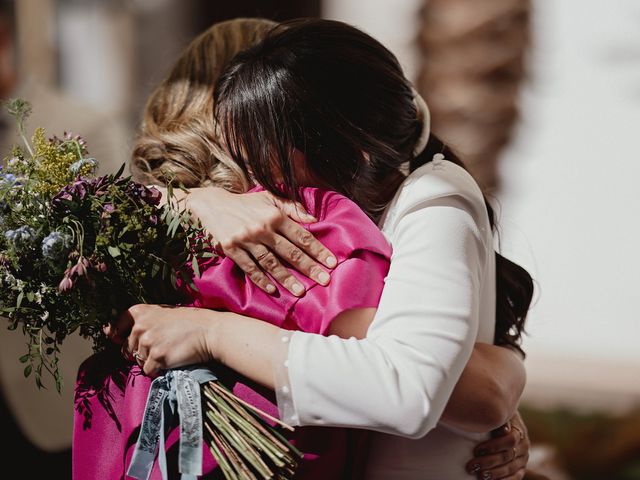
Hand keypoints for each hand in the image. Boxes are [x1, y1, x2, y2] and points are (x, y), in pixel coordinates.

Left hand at [106, 304, 217, 376]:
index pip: (114, 328)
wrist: (210, 331)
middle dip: (140, 351)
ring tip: (169, 351)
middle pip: (127, 348)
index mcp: (139, 312)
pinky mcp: (157, 357)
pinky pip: (148, 370)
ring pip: (138, 361)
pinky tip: (171, 360)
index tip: (127, 341)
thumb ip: (141, 321)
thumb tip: (110, 333)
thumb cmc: (189, 321)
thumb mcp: (162, 313)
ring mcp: (148, 343)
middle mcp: (140, 326)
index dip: (120, 337)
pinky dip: (158, 369)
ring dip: (151, 361)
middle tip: (160, 346)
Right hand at [186, 187, 336, 295]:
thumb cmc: (246, 203)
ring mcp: (246, 240)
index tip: (332, 262)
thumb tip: (314, 220)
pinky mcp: (231, 249)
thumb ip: (293, 207)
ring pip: (271, 263)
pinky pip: (249, 267)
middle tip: (324, 281)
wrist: (212, 204)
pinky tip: (272, 290)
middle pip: (290, 252)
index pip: (301, 236)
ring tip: (301, 292)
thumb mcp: (270, 197)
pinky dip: (261, 279)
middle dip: (309, 267)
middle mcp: (262, 228)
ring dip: (287, 279)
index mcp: (275, 216)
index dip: (318, 250)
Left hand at [466, 412, 529, 478]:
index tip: (477, 450)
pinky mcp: (521, 469)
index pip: (510, 440)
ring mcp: (523, 458)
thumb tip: (500, 424)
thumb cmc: (496, 416)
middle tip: (472, 466)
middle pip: (507, 456)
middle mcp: (524, 445)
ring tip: (479, 475)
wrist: (506, 423)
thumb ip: (499, 418)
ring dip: (493, 473)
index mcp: (519, 430)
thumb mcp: (499, 414)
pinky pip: (516, 478)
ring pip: (510, 468)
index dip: (494, 446)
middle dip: (488, 462)